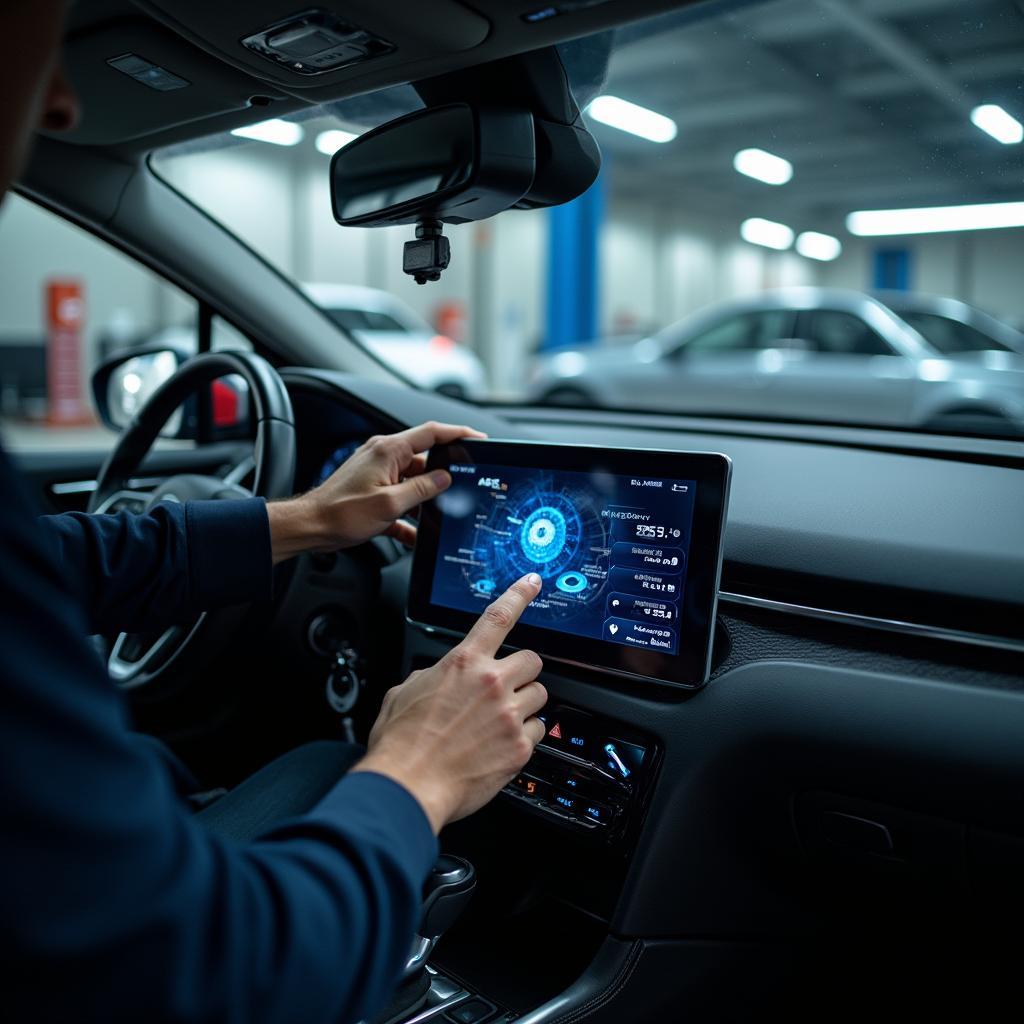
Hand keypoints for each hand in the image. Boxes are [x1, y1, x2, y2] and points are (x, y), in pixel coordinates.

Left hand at [267, 421, 484, 562]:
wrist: (310, 527)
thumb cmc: (339, 514)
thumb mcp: (390, 503)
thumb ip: (422, 489)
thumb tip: (444, 478)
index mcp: (388, 451)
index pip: (431, 433)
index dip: (458, 433)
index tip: (477, 438)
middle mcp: (383, 456)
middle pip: (424, 460)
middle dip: (441, 477)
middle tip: (458, 490)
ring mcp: (377, 473)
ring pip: (413, 483)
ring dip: (423, 501)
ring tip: (431, 518)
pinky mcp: (372, 491)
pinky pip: (399, 500)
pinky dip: (408, 516)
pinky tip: (413, 534)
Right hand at [351, 574, 547, 832]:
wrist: (407, 786)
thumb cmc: (400, 744)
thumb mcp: (404, 693)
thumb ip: (430, 677)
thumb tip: (437, 678)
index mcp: (462, 663)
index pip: (498, 617)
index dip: (519, 594)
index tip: (532, 582)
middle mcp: (491, 683)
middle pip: (532, 661)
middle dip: (522, 673)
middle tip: (506, 689)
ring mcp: (508, 715)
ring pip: (540, 696)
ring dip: (525, 705)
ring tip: (501, 721)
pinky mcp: (519, 747)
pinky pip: (538, 731)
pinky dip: (524, 737)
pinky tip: (502, 746)